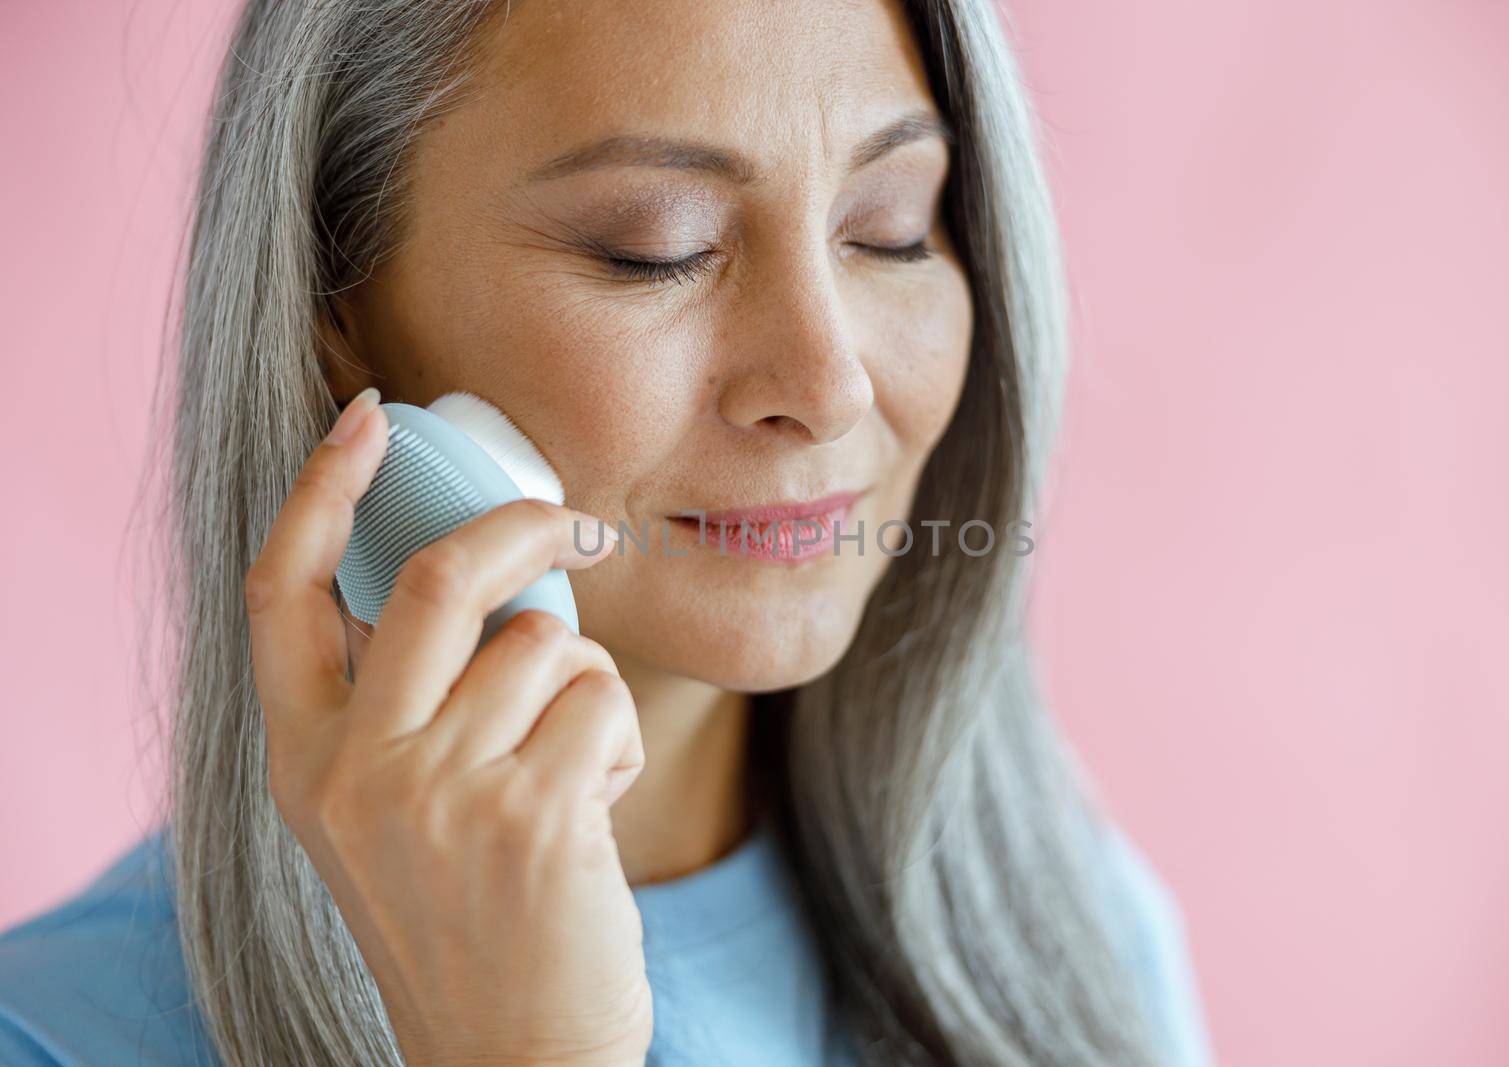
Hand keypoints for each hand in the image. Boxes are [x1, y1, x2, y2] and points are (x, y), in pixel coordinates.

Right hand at [244, 391, 650, 1066]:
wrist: (512, 1053)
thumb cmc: (469, 915)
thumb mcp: (388, 811)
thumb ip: (400, 702)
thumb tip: (474, 573)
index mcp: (304, 760)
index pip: (281, 593)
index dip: (320, 491)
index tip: (369, 418)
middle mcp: (354, 771)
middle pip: (435, 579)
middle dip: (521, 530)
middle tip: (574, 527)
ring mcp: (438, 793)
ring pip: (546, 643)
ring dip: (582, 686)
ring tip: (566, 766)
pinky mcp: (530, 814)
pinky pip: (600, 698)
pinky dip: (613, 738)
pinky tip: (590, 806)